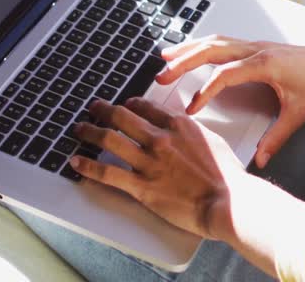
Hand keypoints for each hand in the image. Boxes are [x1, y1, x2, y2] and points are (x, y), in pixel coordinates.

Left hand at [71, 98, 245, 239]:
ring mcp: (149, 162)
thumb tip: (181, 129)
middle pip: (122, 117)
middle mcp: (160, 138)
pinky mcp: (142, 186)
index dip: (131, 104)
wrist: (229, 201)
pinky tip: (76, 161)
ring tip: (79, 129)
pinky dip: (87, 166)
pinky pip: (107, 173)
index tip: (124, 105)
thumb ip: (191, 132)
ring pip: (110, 140)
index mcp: (179, 125)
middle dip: (103, 110)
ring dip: (90, 132)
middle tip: (94, 108)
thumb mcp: (211, 140)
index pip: (146, 106)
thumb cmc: (227, 176)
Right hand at [156, 36, 304, 167]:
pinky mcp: (258, 46)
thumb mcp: (299, 113)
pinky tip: (194, 51)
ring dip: (190, 48)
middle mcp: (256, 50)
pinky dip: (204, 45)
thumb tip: (260, 159)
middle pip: (211, 50)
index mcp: (264, 64)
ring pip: (215, 41)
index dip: (204, 91)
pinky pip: (224, 41)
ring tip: (166, 57)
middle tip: (161, 75)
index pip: (223, 76)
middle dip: (184, 62)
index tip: (190, 108)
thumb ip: (277, 137)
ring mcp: (256, 45)